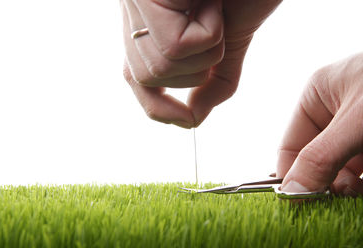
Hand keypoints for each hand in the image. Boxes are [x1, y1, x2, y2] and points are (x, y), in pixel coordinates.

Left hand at [120, 0, 281, 127]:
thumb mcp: (228, 44)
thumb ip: (213, 84)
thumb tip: (193, 118)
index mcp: (150, 27)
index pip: (136, 79)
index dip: (157, 108)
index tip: (188, 120)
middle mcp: (134, 14)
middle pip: (149, 78)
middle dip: (196, 68)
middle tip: (214, 28)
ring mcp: (135, 3)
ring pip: (162, 66)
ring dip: (207, 48)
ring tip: (213, 10)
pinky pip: (174, 46)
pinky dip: (207, 32)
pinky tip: (209, 3)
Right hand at [278, 40, 362, 197]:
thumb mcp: (360, 119)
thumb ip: (321, 157)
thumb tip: (290, 192)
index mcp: (320, 97)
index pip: (291, 146)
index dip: (292, 177)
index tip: (299, 206)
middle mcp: (340, 116)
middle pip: (319, 164)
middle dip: (327, 186)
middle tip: (335, 205)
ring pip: (347, 175)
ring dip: (353, 193)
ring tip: (362, 199)